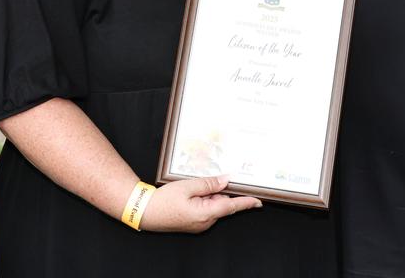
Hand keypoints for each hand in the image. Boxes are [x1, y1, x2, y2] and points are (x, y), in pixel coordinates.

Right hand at [139, 175, 260, 233]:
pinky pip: (205, 210)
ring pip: (213, 206)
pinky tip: (192, 193)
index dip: (246, 203)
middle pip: (222, 204)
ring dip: (210, 195)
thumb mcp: (187, 186)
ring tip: (195, 187)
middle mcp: (205, 222)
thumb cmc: (163, 200)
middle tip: (214, 180)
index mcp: (205, 214)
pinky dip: (203, 200)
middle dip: (220, 192)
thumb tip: (226, 180)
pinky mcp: (194, 223)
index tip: (259, 201)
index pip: (231, 206)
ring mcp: (199, 225)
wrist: (145, 213)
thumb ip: (209, 183)